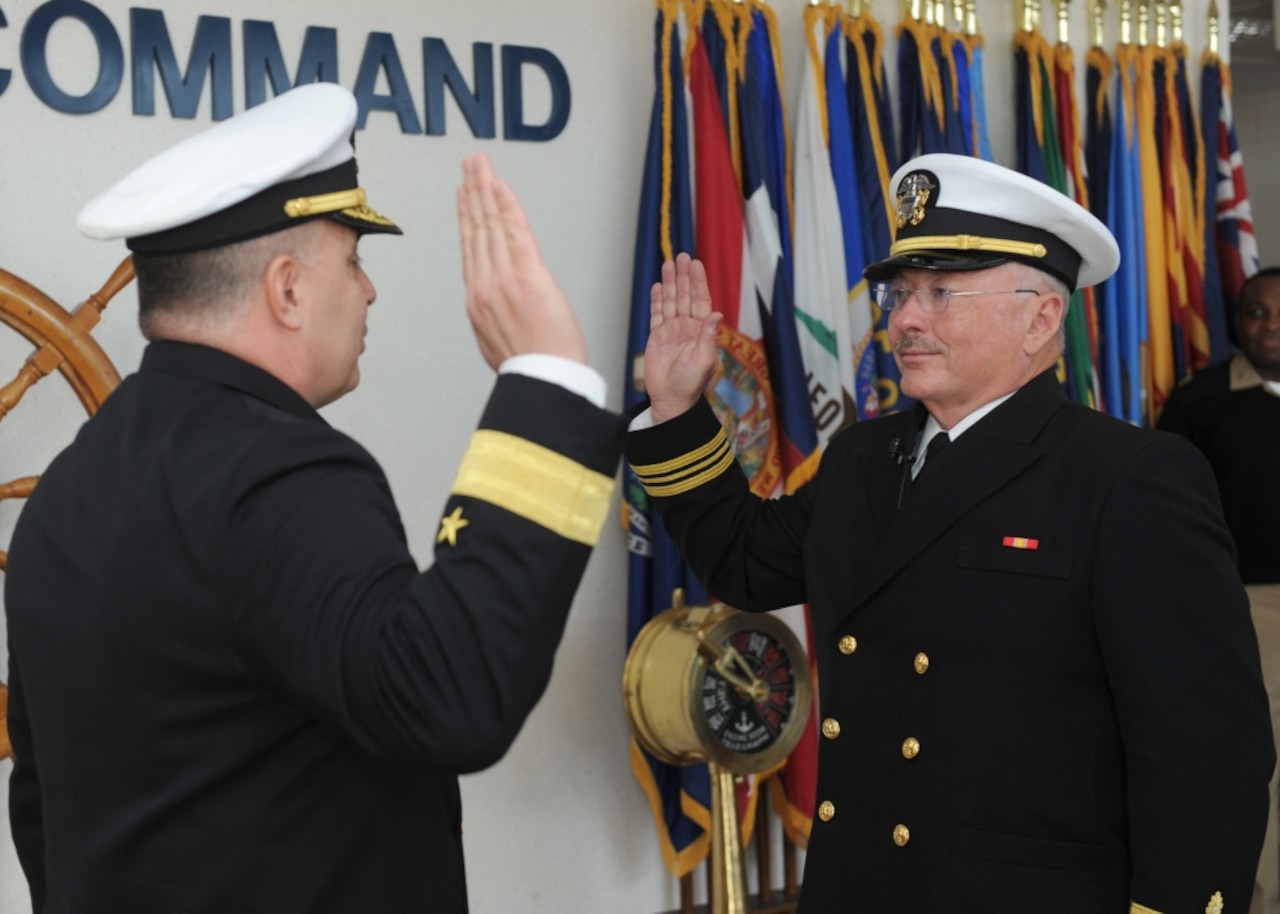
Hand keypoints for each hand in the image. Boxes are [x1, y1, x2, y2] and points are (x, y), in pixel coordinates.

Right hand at [456, 153, 586, 368]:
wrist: (544, 380)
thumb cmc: (531, 368)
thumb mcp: (498, 344)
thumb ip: (493, 319)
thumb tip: (496, 312)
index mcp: (478, 302)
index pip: (470, 249)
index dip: (466, 219)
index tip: (463, 197)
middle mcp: (485, 284)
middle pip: (475, 229)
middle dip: (471, 193)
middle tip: (469, 166)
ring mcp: (503, 277)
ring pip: (490, 224)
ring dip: (484, 189)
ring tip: (479, 164)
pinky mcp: (527, 273)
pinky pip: (513, 230)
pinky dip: (505, 205)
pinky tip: (499, 185)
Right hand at [644, 253, 721, 422]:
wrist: (671, 400)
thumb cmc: (691, 384)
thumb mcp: (704, 359)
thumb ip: (709, 335)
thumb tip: (717, 313)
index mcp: (701, 331)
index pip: (700, 300)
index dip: (697, 281)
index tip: (695, 264)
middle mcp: (687, 328)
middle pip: (684, 296)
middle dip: (683, 276)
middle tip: (682, 256)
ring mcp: (672, 332)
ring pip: (670, 301)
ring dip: (669, 283)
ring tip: (668, 264)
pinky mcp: (657, 338)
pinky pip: (656, 315)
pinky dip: (657, 300)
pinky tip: (657, 287)